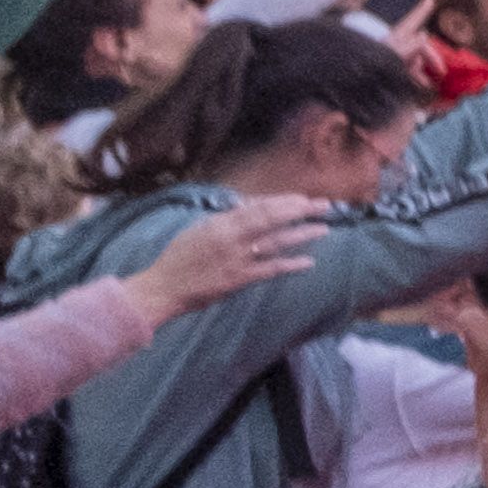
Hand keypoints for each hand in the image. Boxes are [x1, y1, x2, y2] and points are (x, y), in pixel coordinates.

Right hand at [129, 191, 334, 301]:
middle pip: (272, 219)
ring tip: (323, 229)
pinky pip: (270, 270)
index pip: (259, 207)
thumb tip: (251, 206)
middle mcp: (231, 237)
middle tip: (324, 205)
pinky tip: (308, 262)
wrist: (163, 288)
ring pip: (276, 242)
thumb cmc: (180, 257)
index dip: (284, 201)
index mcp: (220, 223)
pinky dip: (291, 265)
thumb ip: (227, 218)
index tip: (303, 198)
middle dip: (300, 210)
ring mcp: (237, 259)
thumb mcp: (200, 229)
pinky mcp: (239, 279)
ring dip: (302, 235)